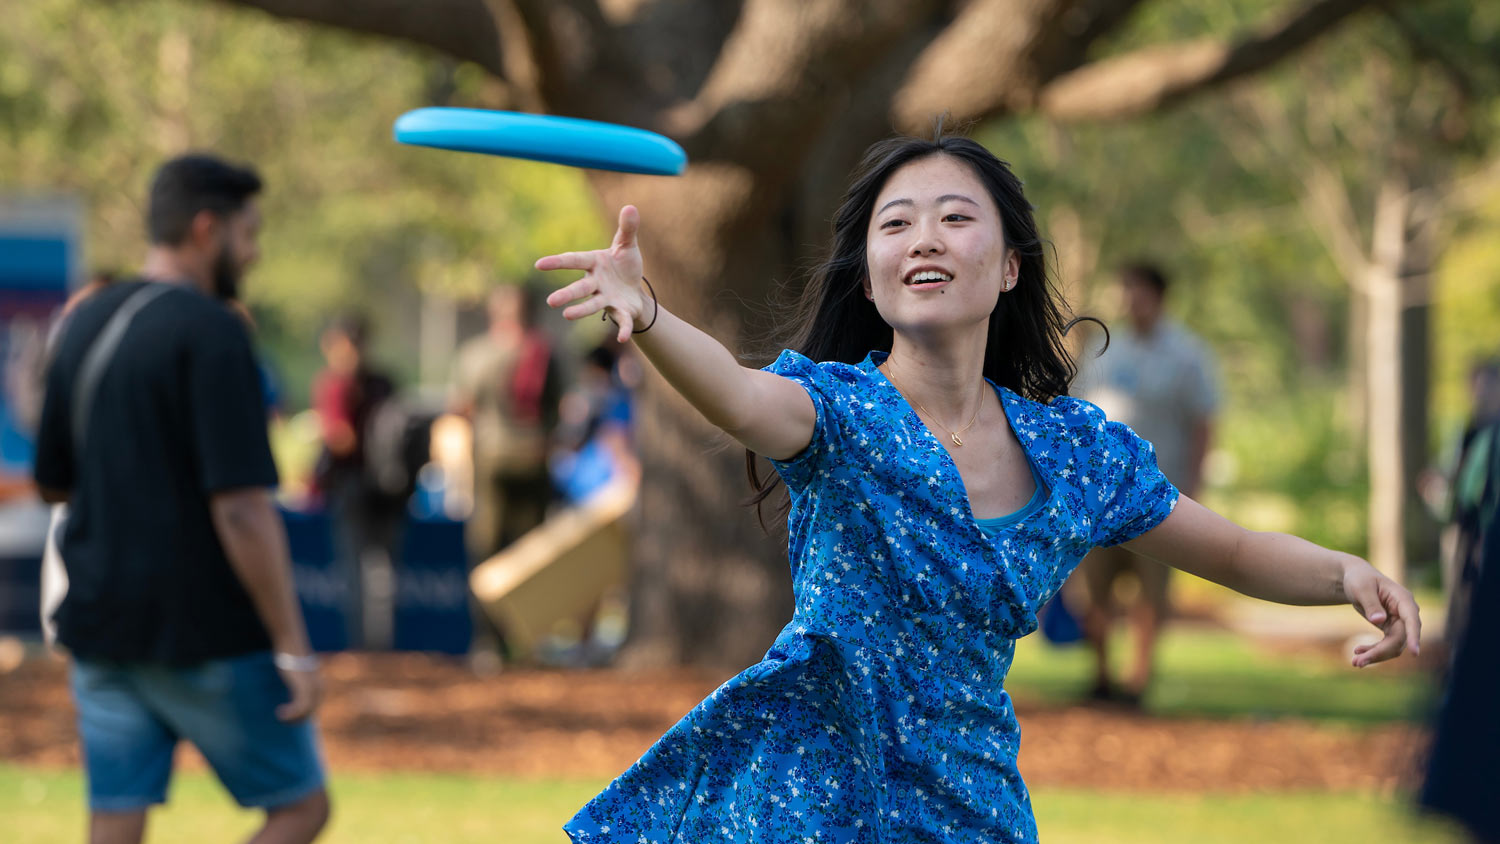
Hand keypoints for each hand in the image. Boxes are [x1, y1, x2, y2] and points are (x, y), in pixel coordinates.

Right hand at [275, 661, 323, 721]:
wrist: (292, 647)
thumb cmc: (292, 660)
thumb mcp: (298, 674)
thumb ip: (299, 684)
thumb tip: (294, 694)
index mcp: (320, 688)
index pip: (313, 710)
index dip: (300, 717)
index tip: (288, 718)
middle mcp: (319, 690)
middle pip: (309, 714)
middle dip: (295, 720)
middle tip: (282, 718)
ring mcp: (313, 689)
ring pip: (305, 713)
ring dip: (291, 718)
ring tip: (280, 717)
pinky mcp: (304, 688)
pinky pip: (299, 707)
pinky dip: (290, 714)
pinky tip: (280, 712)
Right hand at [538, 205, 649, 342]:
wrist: (636, 288)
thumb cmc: (625, 264)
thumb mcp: (627, 244)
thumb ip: (627, 228)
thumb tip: (631, 207)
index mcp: (594, 263)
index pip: (574, 261)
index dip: (557, 262)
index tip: (539, 264)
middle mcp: (596, 283)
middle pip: (580, 288)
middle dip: (566, 295)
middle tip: (551, 302)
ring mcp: (606, 298)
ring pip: (593, 305)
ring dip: (581, 311)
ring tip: (566, 315)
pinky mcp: (620, 311)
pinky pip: (622, 321)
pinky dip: (623, 329)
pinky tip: (622, 338)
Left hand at [1342, 558, 1421, 666]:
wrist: (1355, 578)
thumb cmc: (1359, 579)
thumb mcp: (1361, 588)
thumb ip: (1371, 603)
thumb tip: (1379, 620)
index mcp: (1403, 599)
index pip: (1412, 620)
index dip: (1414, 636)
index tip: (1414, 653)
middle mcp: (1405, 612)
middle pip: (1400, 638)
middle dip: (1380, 652)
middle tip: (1357, 663)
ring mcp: (1399, 622)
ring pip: (1394, 646)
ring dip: (1376, 655)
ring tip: (1355, 662)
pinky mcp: (1391, 628)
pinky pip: (1386, 645)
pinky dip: (1373, 650)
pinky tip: (1357, 651)